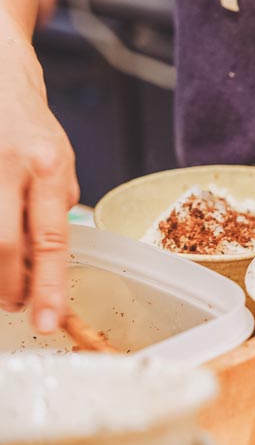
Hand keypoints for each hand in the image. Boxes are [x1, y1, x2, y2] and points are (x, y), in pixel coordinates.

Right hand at [1, 37, 78, 332]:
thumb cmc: (28, 124)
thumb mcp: (59, 161)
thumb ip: (55, 207)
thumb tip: (45, 259)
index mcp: (48, 166)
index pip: (51, 238)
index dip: (48, 285)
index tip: (47, 320)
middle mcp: (10, 164)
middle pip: (3, 245)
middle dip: (9, 287)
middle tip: (16, 305)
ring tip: (2, 287)